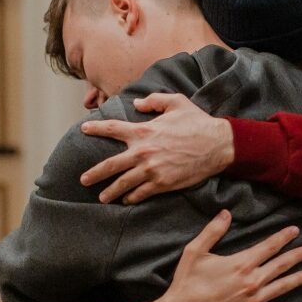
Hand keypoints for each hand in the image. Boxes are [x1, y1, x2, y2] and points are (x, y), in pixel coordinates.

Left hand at [80, 94, 234, 204]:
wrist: (217, 145)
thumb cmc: (198, 122)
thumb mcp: (176, 102)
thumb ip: (154, 100)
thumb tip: (136, 104)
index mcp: (144, 130)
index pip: (112, 129)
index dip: (96, 128)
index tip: (83, 129)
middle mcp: (143, 152)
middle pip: (110, 165)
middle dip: (94, 174)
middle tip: (83, 180)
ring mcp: (151, 170)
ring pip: (123, 183)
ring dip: (111, 192)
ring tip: (102, 198)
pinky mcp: (162, 184)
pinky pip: (141, 193)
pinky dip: (132, 198)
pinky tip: (127, 200)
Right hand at [142, 210, 301, 301]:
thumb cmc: (187, 282)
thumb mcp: (195, 251)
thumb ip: (213, 231)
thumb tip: (226, 213)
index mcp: (241, 263)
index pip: (268, 246)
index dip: (283, 237)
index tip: (295, 230)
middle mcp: (252, 281)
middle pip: (280, 265)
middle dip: (296, 256)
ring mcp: (253, 300)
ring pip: (281, 288)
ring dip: (297, 280)